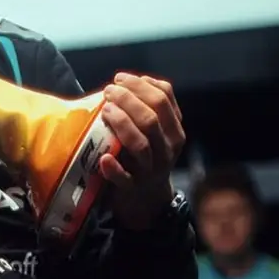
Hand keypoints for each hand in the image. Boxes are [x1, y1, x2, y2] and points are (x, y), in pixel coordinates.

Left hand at [98, 72, 185, 229]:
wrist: (147, 199)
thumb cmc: (144, 155)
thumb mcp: (155, 132)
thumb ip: (147, 108)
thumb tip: (125, 81)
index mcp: (173, 130)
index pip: (164, 99)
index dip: (141, 85)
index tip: (120, 79)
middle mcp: (166, 149)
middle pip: (151, 119)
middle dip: (128, 99)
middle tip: (108, 91)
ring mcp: (151, 170)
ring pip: (140, 144)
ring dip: (121, 124)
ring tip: (105, 110)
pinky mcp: (133, 187)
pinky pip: (124, 179)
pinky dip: (114, 168)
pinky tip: (104, 157)